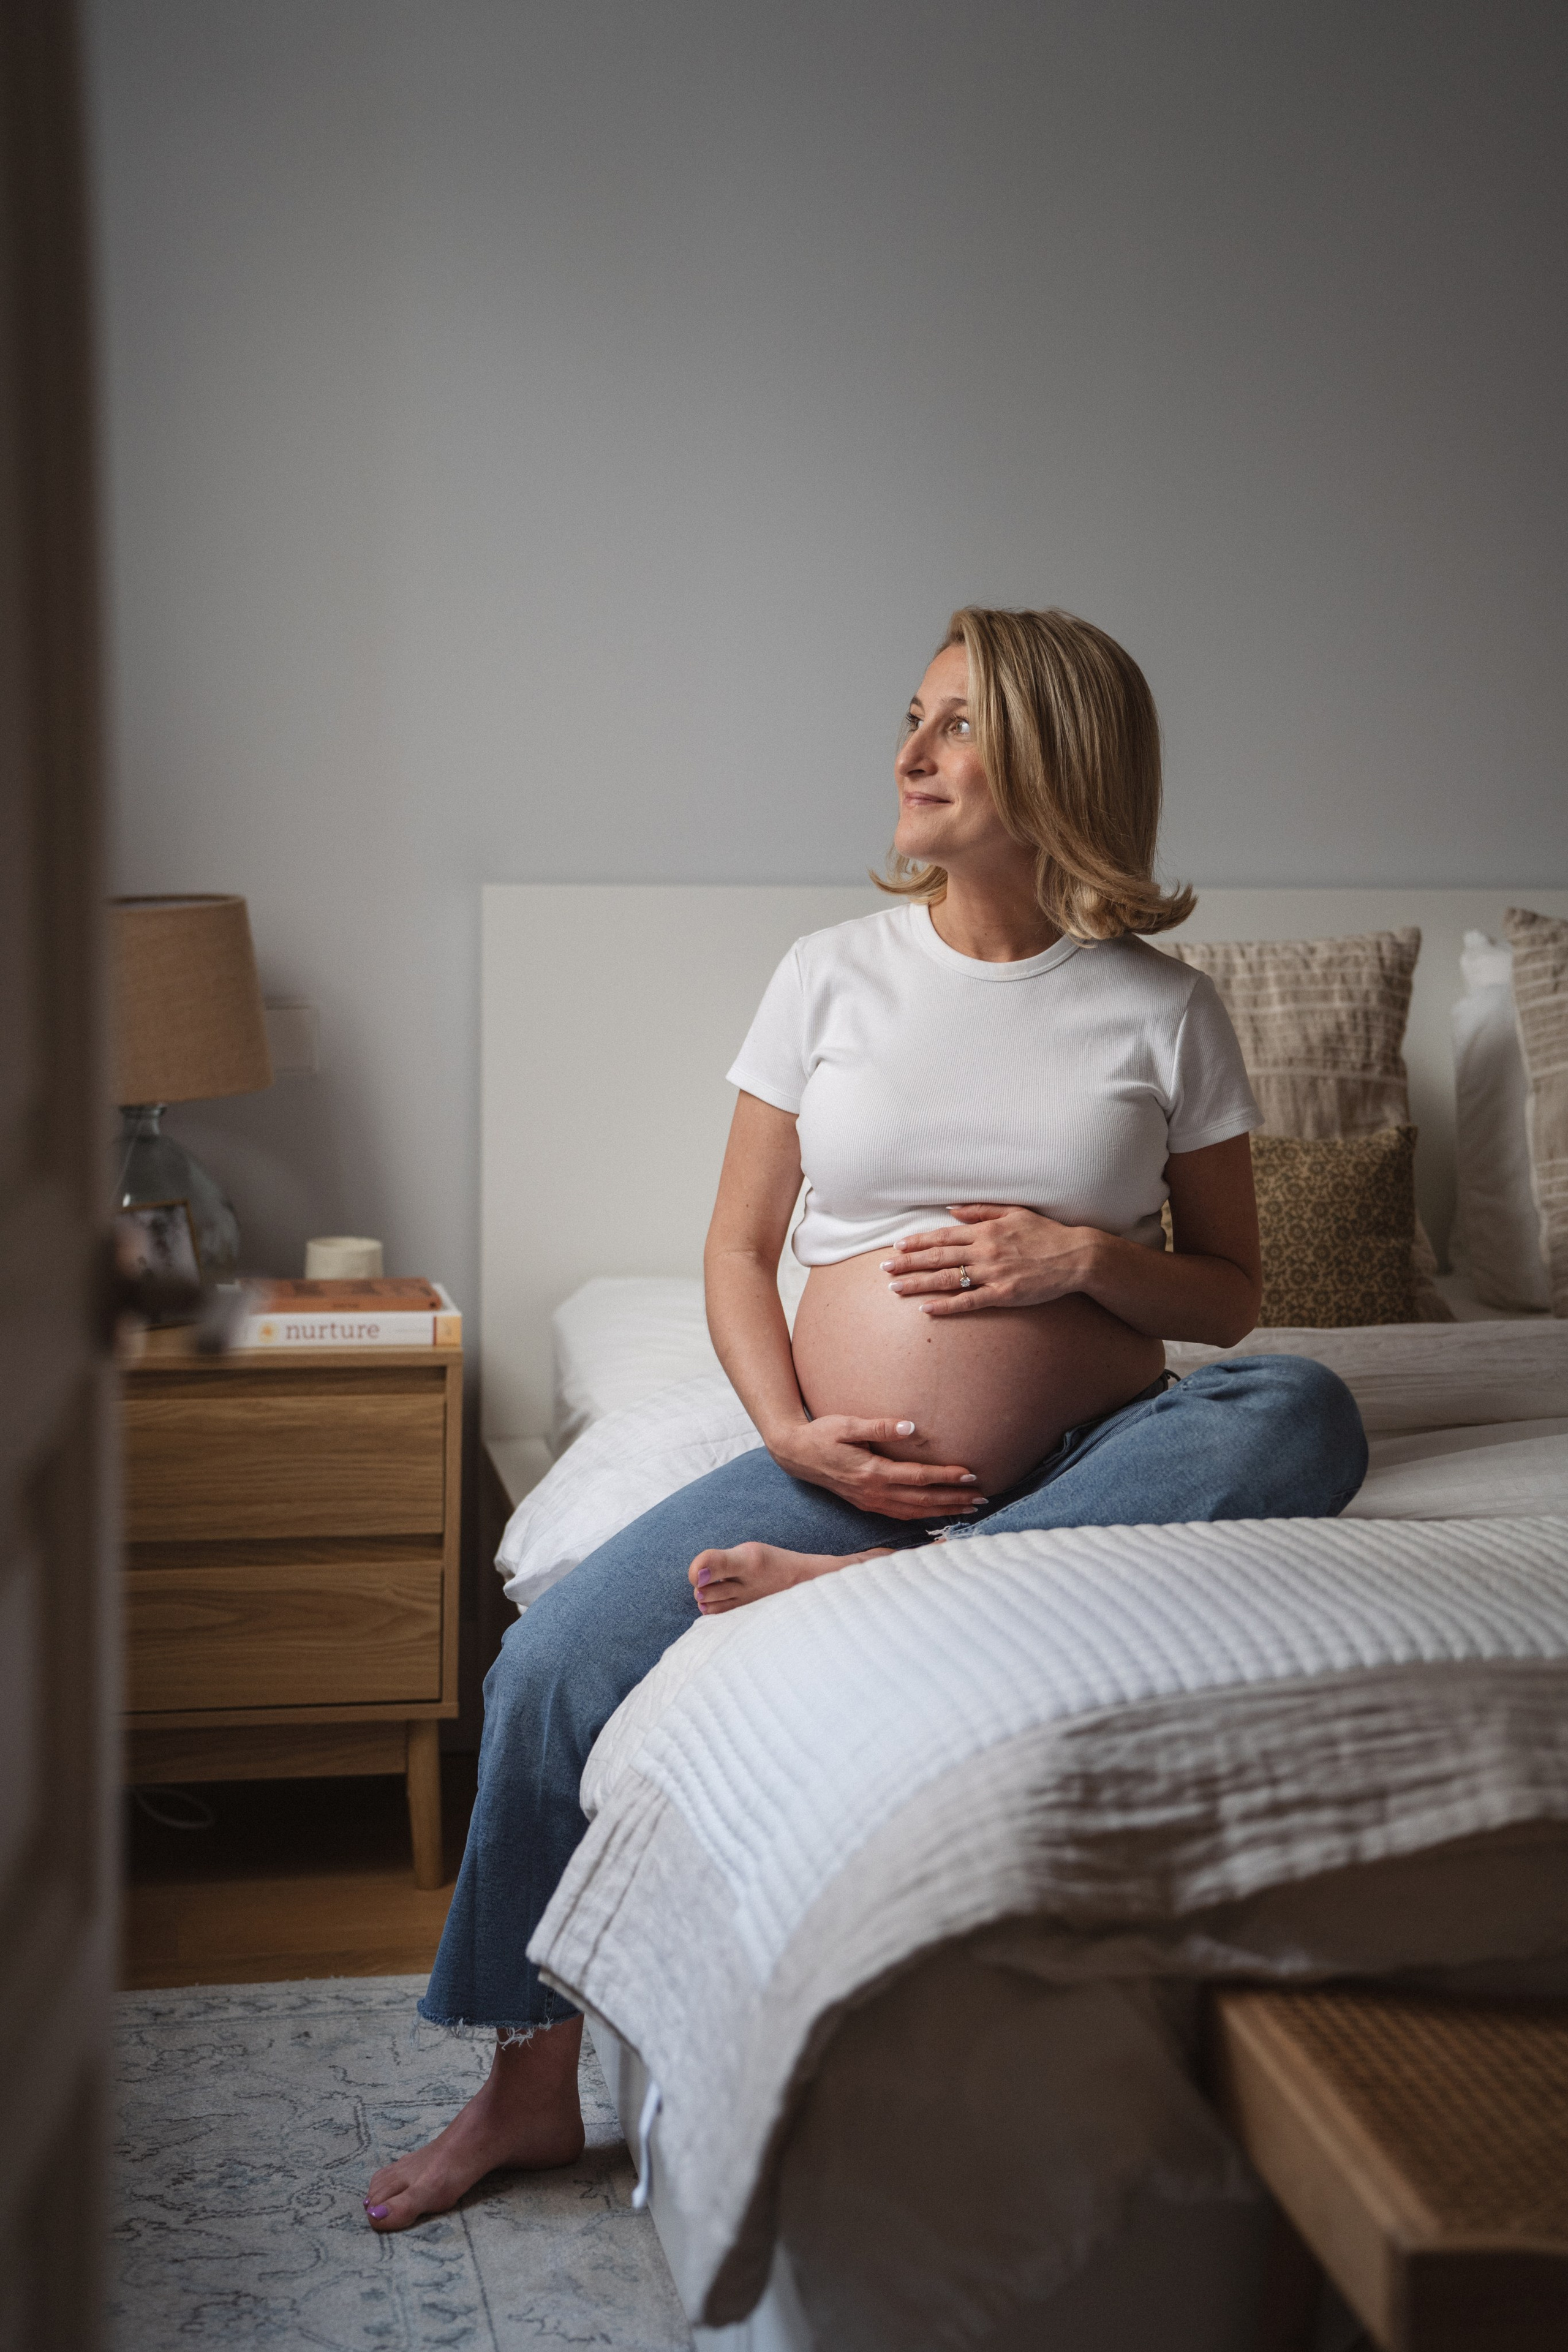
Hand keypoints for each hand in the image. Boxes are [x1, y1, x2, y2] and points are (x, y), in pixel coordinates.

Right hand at [768, 1414, 985, 1521]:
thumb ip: (878, 1426)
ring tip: (970, 1508)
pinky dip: (925, 1516)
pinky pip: (902, 1515)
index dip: (947, 1476)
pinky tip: (938, 1513)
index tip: (972, 1473)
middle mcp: (874, 1492)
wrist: (795, 1455)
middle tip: (983, 1496)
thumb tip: (910, 1426)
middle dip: (955, 1499)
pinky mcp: (867, 1504)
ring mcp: (870, 1502)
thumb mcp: (846, 1424)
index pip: (919, 1477)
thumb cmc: (821, 1435)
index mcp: (872, 1472)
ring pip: (915, 1511)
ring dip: (944, 1510)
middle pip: (923, 1500)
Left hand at [883, 1204, 1096, 1314]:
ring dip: (918, 1283)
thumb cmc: (1045, 1234)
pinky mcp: (1003, 1294)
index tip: (897, 1246)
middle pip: (938, 1257)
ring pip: (947, 1279)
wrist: (1075, 1257)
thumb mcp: (1014, 1212)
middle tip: (884, 1269)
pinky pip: (969, 1301)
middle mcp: (985, 1251)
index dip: (918, 1242)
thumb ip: (981, 1210)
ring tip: (895, 1288)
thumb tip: (951, 1208)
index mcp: (986, 1231)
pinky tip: (926, 1308)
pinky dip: (946, 1305)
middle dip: (908, 1263)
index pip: (943, 1235)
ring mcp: (993, 1274)